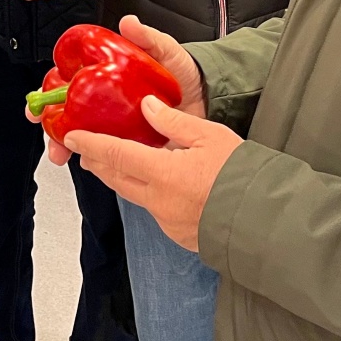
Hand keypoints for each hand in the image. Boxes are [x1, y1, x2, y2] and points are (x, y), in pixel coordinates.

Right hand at [34, 16, 206, 165]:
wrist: (210, 99)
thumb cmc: (183, 71)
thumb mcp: (166, 51)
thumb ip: (147, 37)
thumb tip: (128, 22)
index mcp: (105, 76)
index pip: (68, 82)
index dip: (48, 93)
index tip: (37, 105)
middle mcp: (106, 101)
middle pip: (69, 115)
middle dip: (54, 131)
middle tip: (53, 142)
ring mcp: (117, 124)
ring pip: (85, 137)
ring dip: (71, 148)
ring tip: (67, 156)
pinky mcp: (133, 145)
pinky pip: (110, 154)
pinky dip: (97, 160)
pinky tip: (92, 164)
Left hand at [67, 100, 242, 250]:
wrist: (267, 220)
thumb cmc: (243, 176)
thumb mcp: (209, 136)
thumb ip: (173, 122)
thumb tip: (147, 106)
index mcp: (163, 173)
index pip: (115, 155)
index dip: (90, 144)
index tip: (72, 136)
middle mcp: (159, 201)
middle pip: (116, 178)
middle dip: (98, 163)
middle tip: (87, 151)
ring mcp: (168, 221)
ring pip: (134, 195)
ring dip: (122, 178)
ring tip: (118, 163)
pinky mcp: (179, 234)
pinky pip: (154, 210)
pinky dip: (147, 194)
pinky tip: (156, 184)